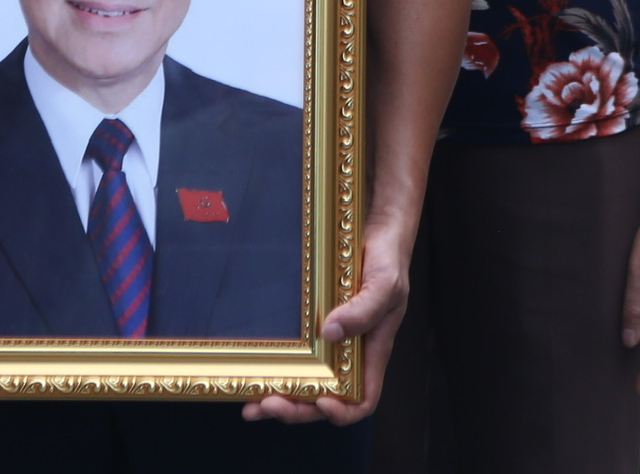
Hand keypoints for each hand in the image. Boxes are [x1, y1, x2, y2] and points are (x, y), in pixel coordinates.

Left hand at [243, 225, 413, 425]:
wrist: (374, 227)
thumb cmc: (388, 259)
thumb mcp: (385, 283)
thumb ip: (365, 309)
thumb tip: (331, 333)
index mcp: (370, 352)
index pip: (362, 400)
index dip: (342, 412)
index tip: (321, 401)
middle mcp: (346, 354)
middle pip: (323, 400)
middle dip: (296, 410)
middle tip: (267, 405)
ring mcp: (325, 341)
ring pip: (302, 384)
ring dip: (277, 399)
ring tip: (251, 405)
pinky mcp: (307, 326)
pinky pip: (290, 357)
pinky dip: (271, 371)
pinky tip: (251, 374)